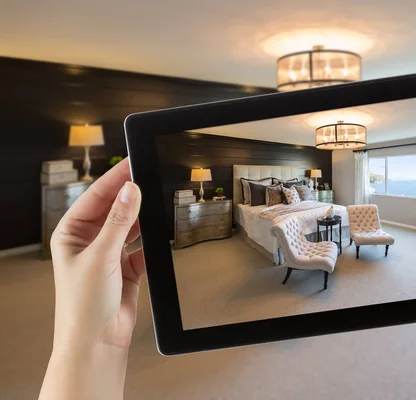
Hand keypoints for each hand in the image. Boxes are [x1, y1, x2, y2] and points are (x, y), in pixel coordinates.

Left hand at [39, 158, 143, 399]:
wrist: (98, 341)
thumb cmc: (83, 305)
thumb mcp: (101, 256)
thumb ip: (119, 222)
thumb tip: (131, 191)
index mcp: (71, 233)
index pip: (96, 197)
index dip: (114, 179)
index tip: (132, 162)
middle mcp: (89, 241)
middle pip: (114, 208)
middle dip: (130, 194)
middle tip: (148, 174)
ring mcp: (109, 253)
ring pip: (130, 225)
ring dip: (142, 217)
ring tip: (156, 201)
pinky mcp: (127, 267)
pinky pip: (143, 246)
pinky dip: (151, 241)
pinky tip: (158, 234)